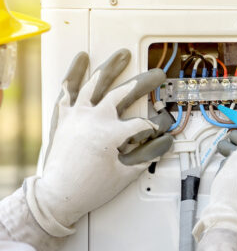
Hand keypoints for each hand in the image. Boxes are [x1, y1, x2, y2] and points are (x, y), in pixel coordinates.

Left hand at [25, 49, 172, 236]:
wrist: (58, 195)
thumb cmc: (88, 189)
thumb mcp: (124, 174)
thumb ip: (147, 156)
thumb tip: (164, 143)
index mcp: (111, 134)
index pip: (142, 124)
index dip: (156, 126)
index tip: (161, 128)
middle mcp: (94, 119)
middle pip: (125, 93)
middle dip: (145, 83)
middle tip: (157, 76)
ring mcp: (77, 115)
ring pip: (96, 82)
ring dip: (111, 66)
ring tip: (123, 55)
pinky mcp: (64, 116)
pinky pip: (68, 89)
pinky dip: (74, 72)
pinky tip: (82, 59)